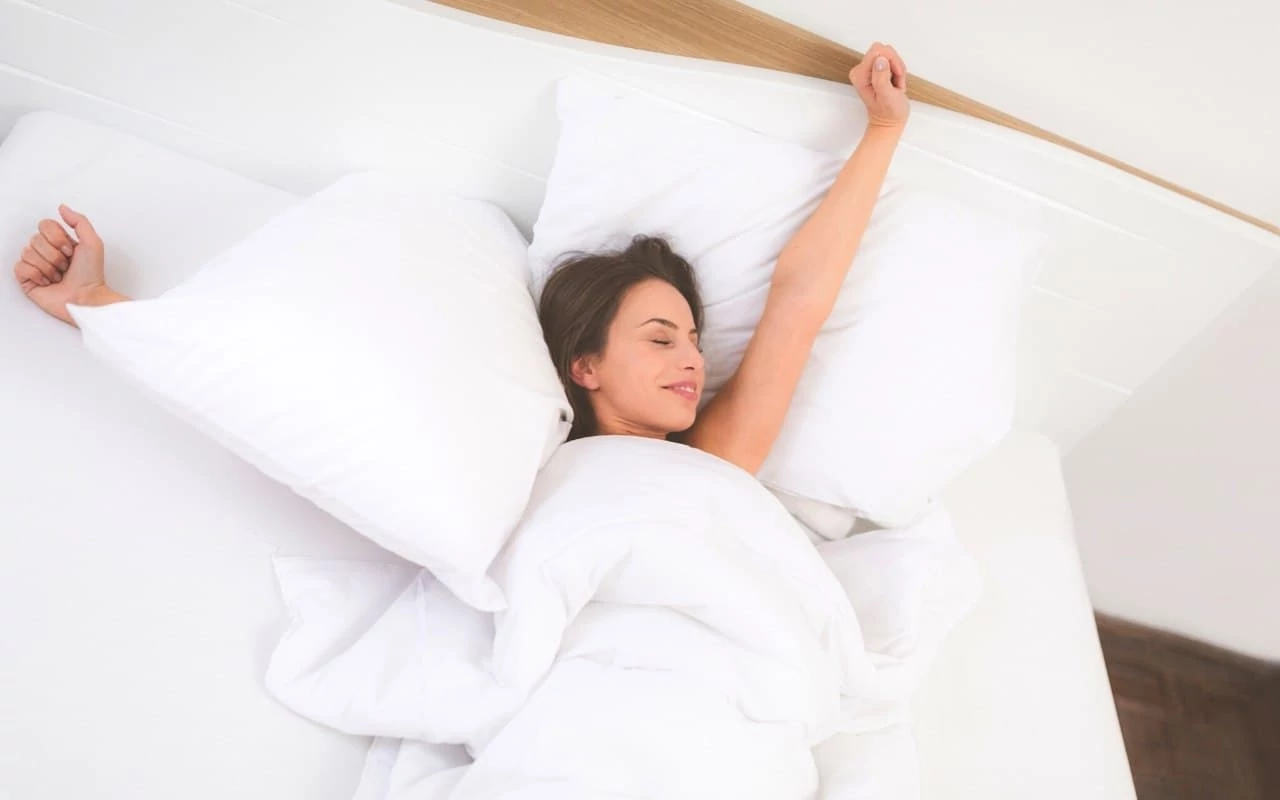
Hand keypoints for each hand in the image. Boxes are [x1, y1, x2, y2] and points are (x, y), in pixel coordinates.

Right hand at [13, 205, 112, 325]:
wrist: (86, 299)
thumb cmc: (91, 275)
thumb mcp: (93, 243)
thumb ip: (79, 221)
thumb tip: (62, 208)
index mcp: (60, 242)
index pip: (45, 225)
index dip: (57, 237)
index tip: (70, 251)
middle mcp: (46, 252)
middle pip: (35, 238)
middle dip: (54, 255)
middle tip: (66, 266)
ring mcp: (35, 265)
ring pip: (27, 252)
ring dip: (48, 266)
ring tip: (59, 276)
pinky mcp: (27, 279)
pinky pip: (20, 267)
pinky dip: (36, 274)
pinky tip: (48, 282)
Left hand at [848, 42, 909, 129]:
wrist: (889, 121)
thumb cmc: (888, 112)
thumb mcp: (886, 95)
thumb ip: (882, 77)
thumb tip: (880, 59)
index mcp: (860, 74)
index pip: (878, 50)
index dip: (891, 61)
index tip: (893, 76)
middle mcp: (861, 70)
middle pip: (884, 51)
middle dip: (895, 65)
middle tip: (894, 82)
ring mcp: (869, 69)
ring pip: (890, 55)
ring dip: (897, 69)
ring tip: (895, 85)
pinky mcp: (876, 69)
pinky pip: (892, 60)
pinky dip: (898, 71)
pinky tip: (895, 83)